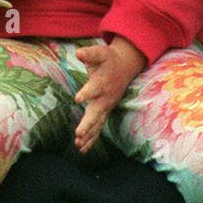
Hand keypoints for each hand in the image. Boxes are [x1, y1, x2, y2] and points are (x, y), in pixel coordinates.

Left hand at [74, 35, 144, 152]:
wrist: (125, 67)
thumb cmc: (109, 59)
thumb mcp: (100, 53)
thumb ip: (90, 54)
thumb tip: (79, 52)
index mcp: (101, 83)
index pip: (93, 88)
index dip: (86, 93)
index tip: (78, 98)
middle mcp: (105, 98)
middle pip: (96, 113)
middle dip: (88, 124)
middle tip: (79, 133)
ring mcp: (106, 107)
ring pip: (97, 124)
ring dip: (89, 135)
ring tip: (78, 144)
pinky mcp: (105, 112)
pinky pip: (98, 127)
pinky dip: (91, 138)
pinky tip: (82, 149)